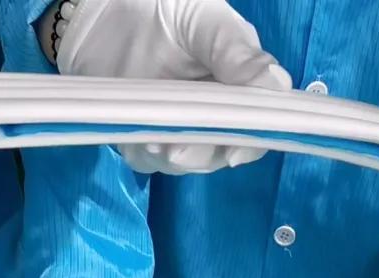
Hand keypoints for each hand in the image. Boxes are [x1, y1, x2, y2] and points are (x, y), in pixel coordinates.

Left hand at [41, 0, 291, 173]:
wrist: (101, 13)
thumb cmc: (162, 9)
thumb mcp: (207, 21)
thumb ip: (239, 53)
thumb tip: (277, 87)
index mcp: (241, 83)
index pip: (259, 123)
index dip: (252, 140)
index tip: (236, 148)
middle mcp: (215, 112)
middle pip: (223, 149)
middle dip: (205, 153)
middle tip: (181, 149)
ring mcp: (179, 127)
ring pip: (188, 161)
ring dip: (175, 158)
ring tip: (156, 142)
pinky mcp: (144, 137)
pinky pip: (150, 161)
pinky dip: (146, 156)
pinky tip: (139, 140)